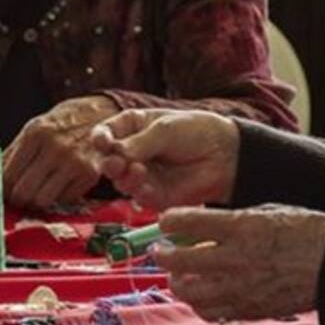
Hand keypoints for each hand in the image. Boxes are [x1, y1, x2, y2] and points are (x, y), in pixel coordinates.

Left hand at [2, 95, 117, 209]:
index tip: (3, 191)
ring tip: (36, 194)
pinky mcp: (90, 175)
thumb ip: (14, 151)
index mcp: (35, 133)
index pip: (8, 175)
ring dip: (36, 202)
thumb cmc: (63, 122)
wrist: (102, 114)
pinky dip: (58, 198)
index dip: (2, 188)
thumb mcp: (36, 127)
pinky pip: (64, 199)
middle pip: (23, 191)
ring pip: (42, 200)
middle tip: (18, 196)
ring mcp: (74, 162)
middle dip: (17, 198)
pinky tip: (58, 187)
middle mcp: (55, 148)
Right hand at [91, 109, 239, 208]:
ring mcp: (141, 175)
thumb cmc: (196, 132)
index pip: (105, 134)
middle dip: (109, 162)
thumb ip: (139, 143)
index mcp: (131, 128)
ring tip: (137, 170)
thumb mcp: (165, 129)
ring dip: (123, 177)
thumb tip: (114, 153)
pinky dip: (138, 191)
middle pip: (108, 160)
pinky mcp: (153, 195)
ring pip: (119, 181)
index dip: (100, 139)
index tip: (102, 142)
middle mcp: (131, 153)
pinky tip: (145, 184)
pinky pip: (137, 196)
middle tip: (115, 163)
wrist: (225, 154)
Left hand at [155, 206, 324, 320]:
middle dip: (163, 254)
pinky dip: (199, 303)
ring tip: (178, 275)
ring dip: (178, 281)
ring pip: (188, 292)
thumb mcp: (267, 211)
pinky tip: (201, 293)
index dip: (168, 220)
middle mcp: (236, 258)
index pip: (187, 222)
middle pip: (179, 261)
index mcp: (241, 227)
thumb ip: (230, 220)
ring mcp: (241, 287)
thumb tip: (198, 225)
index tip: (166, 221)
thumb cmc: (305, 231)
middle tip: (161, 250)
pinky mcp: (248, 309)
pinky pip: (209, 312)